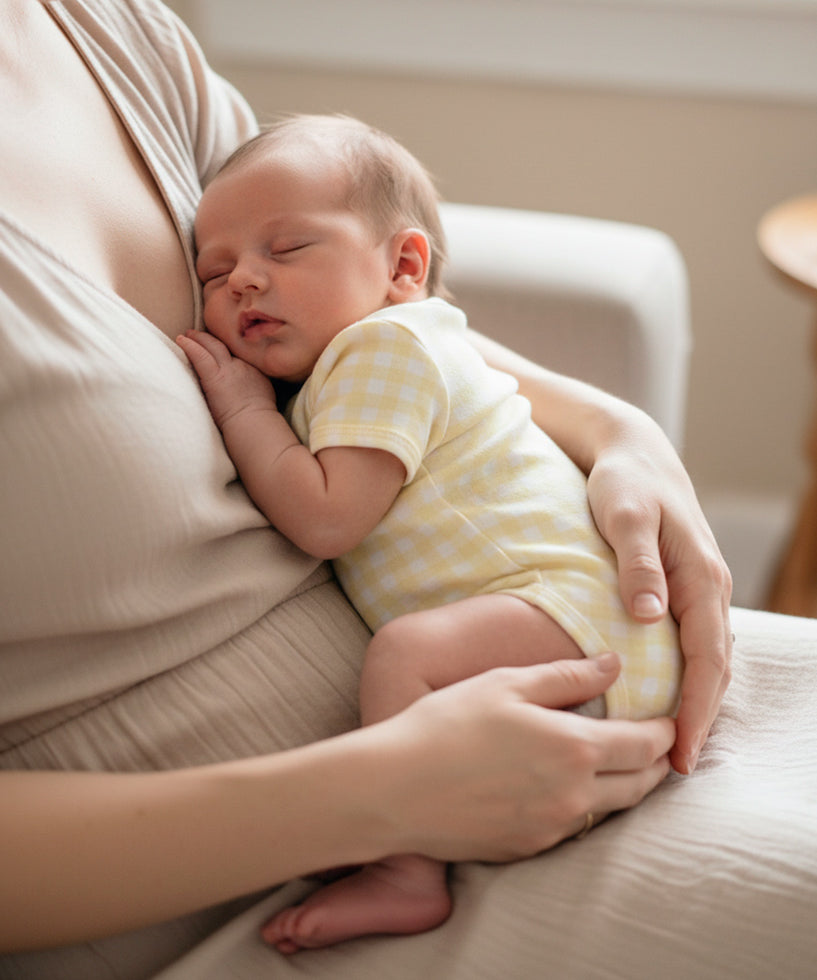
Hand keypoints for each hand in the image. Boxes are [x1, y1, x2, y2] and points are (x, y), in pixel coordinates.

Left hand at [177, 330, 277, 428]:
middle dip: (212, 338)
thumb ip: (257, 383)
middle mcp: (241, 364)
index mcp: (253, 368)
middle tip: (199, 333)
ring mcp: (227, 369)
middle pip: (225, 345)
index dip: (226, 346)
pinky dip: (190, 346)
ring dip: (199, 338)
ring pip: (212, 346)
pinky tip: (181, 340)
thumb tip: (252, 384)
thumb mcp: (265, 392)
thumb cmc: (260, 417)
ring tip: (188, 334)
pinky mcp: (214, 377)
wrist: (254, 423)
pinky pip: (200, 356)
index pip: (237, 352)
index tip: (219, 344)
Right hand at [381, 653, 673, 862]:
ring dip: (625, 788)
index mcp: (574, 748)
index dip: (664, 731)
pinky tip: (569, 788)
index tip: (669, 720)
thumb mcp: (507, 684)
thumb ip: (568, 676)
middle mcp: (573, 795)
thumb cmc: (446, 725)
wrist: (394, 789)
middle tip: (658, 746)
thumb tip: (614, 665)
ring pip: (611, 811)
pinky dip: (586, 807)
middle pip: (640, 785)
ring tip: (622, 766)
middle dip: (656, 763)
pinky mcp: (527, 849)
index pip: (646, 744)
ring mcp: (551, 828)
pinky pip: (574, 828)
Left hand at [586, 443, 731, 774]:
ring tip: (675, 747)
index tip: (680, 748)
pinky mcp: (685, 590)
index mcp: (700, 576)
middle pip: (715, 668)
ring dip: (698, 703)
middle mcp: (709, 588)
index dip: (695, 707)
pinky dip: (691, 678)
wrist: (634, 454)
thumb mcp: (624, 516)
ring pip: (709, 659)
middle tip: (675, 767)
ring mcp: (701, 590)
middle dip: (700, 718)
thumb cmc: (625, 483)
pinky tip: (672, 700)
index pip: (705, 656)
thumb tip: (649, 615)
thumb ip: (637, 564)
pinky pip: (696, 644)